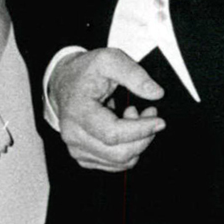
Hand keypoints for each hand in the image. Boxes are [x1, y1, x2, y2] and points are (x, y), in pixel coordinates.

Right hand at [49, 47, 164, 171]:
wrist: (64, 82)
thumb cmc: (86, 71)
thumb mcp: (109, 59)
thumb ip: (133, 74)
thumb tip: (156, 93)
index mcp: (78, 112)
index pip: (112, 134)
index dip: (140, 130)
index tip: (159, 121)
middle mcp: (74, 135)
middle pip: (119, 153)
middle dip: (144, 136)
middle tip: (150, 113)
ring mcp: (77, 149)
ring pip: (120, 161)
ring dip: (137, 142)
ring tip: (134, 116)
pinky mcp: (83, 156)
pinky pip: (114, 164)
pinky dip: (128, 149)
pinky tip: (125, 128)